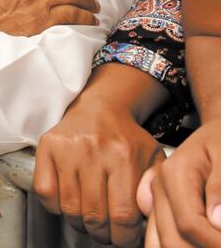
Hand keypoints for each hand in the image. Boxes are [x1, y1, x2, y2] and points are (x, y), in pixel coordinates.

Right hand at [34, 79, 164, 246]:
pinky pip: (45, 192)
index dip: (124, 237)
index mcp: (123, 155)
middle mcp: (93, 150)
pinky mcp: (47, 146)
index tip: (125, 239)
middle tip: (106, 233)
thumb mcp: (152, 159)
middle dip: (102, 234)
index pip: (122, 215)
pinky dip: (54, 206)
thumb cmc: (125, 139)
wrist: (99, 109)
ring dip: (79, 223)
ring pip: (69, 208)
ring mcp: (67, 148)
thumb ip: (153, 187)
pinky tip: (67, 201)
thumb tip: (145, 214)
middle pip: (94, 216)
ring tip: (88, 220)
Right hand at [137, 118, 220, 246]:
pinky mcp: (158, 210)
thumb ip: (220, 186)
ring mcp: (155, 201)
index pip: (189, 224)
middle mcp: (158, 189)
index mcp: (173, 175)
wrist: (216, 132)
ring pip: (162, 243)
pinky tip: (198, 241)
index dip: (215, 243)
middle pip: (172, 241)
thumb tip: (216, 221)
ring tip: (211, 242)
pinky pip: (159, 239)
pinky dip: (180, 245)